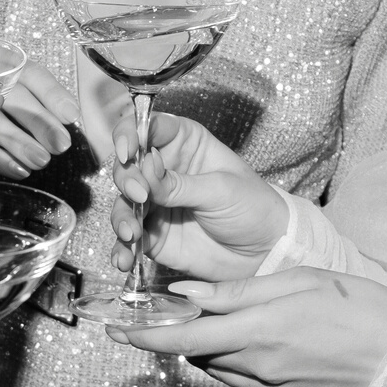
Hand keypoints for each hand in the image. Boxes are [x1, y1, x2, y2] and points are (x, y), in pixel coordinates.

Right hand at [0, 59, 80, 179]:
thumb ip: (38, 99)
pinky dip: (0, 158)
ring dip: (20, 142)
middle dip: (39, 120)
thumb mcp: (14, 90)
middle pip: (12, 93)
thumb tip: (69, 118)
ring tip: (42, 160)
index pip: (30, 72)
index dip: (52, 94)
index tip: (72, 115)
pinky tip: (21, 170)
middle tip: (61, 144)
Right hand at [106, 110, 288, 281]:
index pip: (149, 128)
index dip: (131, 134)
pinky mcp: (152, 235)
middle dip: (126, 179)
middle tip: (139, 195)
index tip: (128, 151)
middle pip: (128, 165)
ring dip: (122, 217)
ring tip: (132, 233)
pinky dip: (121, 248)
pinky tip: (124, 258)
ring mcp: (156, 204)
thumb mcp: (221, 190)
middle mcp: (164, 170)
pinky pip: (127, 239)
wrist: (265, 253)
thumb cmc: (252, 208)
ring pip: (123, 202)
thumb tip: (145, 167)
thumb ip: (179, 183)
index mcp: (185, 144)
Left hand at [108, 268, 386, 386]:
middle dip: (180, 332)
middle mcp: (256, 364)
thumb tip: (185, 293)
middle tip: (178, 308)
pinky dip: (235, 358)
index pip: (183, 336)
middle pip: (196, 351)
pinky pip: (243, 378)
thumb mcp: (296, 281)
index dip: (142, 335)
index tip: (114, 329)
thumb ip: (237, 291)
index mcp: (257, 329)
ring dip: (210, 344)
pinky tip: (258, 338)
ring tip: (228, 318)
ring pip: (218, 364)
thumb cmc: (357, 307)